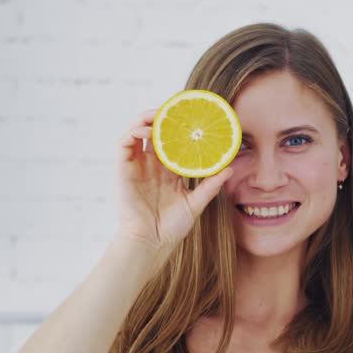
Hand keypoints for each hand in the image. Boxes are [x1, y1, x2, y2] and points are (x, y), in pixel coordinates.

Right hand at [114, 108, 233, 258]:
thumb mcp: (196, 203)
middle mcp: (151, 165)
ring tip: (162, 113)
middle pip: (155, 131)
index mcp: (167, 170)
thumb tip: (230, 168)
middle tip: (178, 109)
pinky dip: (134, 131)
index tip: (194, 116)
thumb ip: (211, 185)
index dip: (180, 127)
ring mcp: (136, 166)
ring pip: (137, 131)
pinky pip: (124, 142)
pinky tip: (148, 129)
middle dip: (164, 117)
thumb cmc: (171, 227)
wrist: (151, 242)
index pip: (173, 141)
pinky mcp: (123, 169)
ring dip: (147, 118)